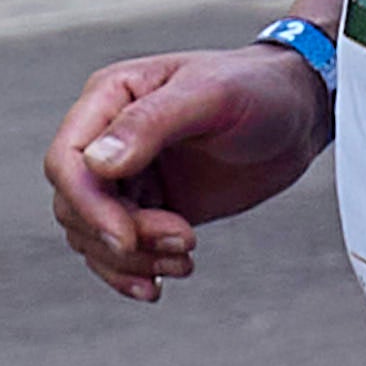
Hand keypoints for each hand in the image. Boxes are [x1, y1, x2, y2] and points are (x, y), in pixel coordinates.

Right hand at [44, 43, 331, 304]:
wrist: (298, 113)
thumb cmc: (258, 88)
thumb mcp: (210, 95)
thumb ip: (150, 123)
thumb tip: (96, 163)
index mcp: (109, 100)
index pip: (66, 161)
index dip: (87, 205)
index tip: (127, 237)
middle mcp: (106, 139)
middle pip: (74, 207)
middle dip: (122, 237)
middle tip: (184, 238)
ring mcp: (127, 176)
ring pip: (91, 235)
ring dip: (133, 260)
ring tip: (186, 258)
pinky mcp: (149, 207)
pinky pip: (118, 249)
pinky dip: (134, 272)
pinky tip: (166, 277)